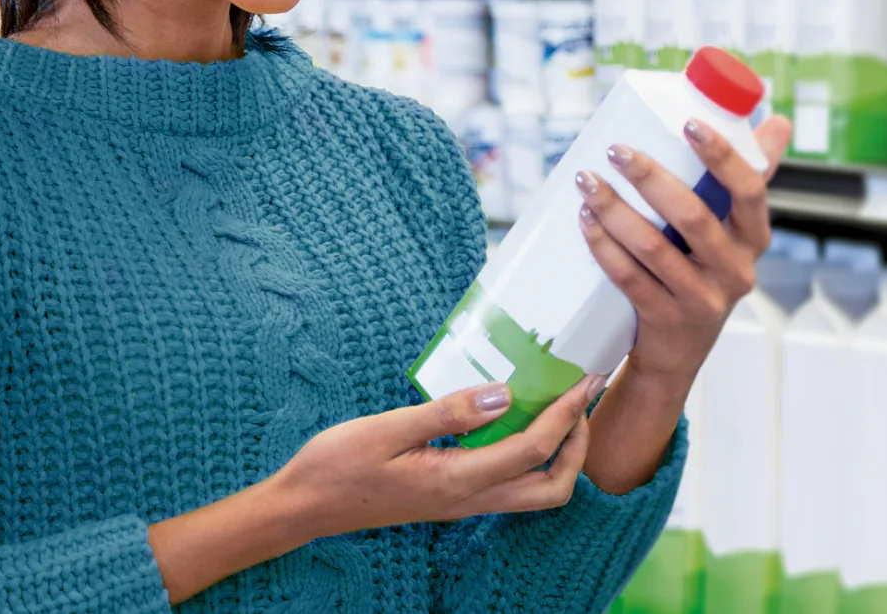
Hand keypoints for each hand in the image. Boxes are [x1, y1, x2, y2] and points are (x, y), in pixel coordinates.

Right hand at [265, 377, 600, 539]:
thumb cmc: (336, 464)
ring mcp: (460, 503)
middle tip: (579, 401)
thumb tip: (503, 394)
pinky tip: (510, 422)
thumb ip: (447, 413)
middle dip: (577, 446)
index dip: (565, 415)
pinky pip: (507, 485)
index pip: (532, 450)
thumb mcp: (387, 428)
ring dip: (558, 455)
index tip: (582, 381)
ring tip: (557, 410)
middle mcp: (467, 499)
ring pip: (534, 493)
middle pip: (552, 489)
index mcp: (456, 480)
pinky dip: (527, 457)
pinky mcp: (448, 497)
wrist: (305, 505)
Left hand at [575, 115, 791, 386]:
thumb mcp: (730, 232)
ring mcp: (703, 299)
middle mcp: (736, 270)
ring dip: (614, 209)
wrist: (677, 350)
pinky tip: (585, 221)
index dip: (722, 155)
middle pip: (692, 216)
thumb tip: (777, 120)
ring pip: (653, 247)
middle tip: (614, 149)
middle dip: (649, 177)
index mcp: (754, 238)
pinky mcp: (667, 319)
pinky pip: (629, 277)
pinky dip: (603, 246)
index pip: (750, 190)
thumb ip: (745, 178)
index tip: (688, 123)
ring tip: (586, 181)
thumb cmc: (701, 271)